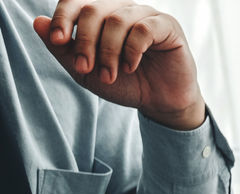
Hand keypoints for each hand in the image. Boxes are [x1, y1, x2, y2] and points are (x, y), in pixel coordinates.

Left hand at [33, 1, 205, 129]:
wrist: (160, 103)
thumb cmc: (126, 84)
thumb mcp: (86, 72)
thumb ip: (62, 49)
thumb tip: (37, 22)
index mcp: (101, 14)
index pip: (76, 1)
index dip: (63, 17)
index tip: (58, 39)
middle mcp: (122, 8)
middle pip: (93, 10)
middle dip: (85, 42)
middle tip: (85, 68)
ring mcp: (145, 15)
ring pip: (116, 20)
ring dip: (108, 51)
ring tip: (109, 75)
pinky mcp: (167, 26)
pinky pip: (143, 29)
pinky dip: (132, 50)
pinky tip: (130, 67)